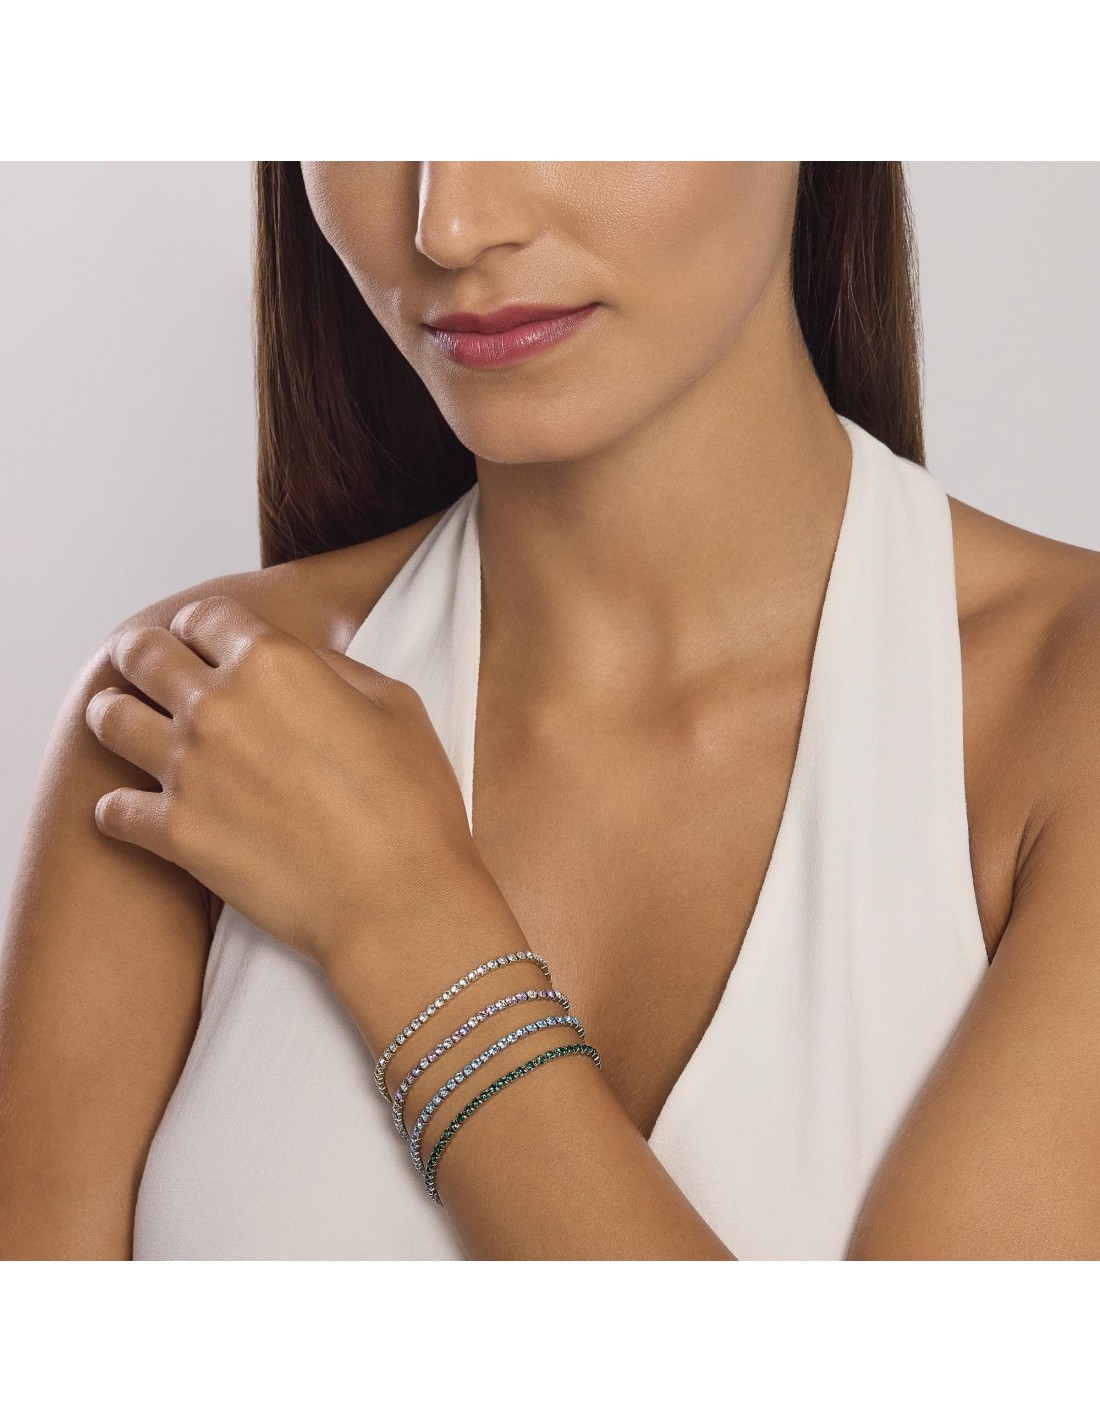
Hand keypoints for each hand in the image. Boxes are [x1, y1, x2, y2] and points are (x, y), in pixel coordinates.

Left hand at [84, 594, 485, 979]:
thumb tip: (301, 660)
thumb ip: (336, 668)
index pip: (205, 616)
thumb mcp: (396, 707)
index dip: (202, 624)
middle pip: (142, 654)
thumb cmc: (412, 805)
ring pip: (109, 720)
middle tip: (145, 664)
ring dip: (115, 714)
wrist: (398, 900)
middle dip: (142, 652)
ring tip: (125, 722)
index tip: (201, 638)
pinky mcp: (176, 835)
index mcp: (273, 664)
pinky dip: (117, 807)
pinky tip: (134, 808)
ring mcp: (189, 771)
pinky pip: (110, 810)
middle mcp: (218, 706)